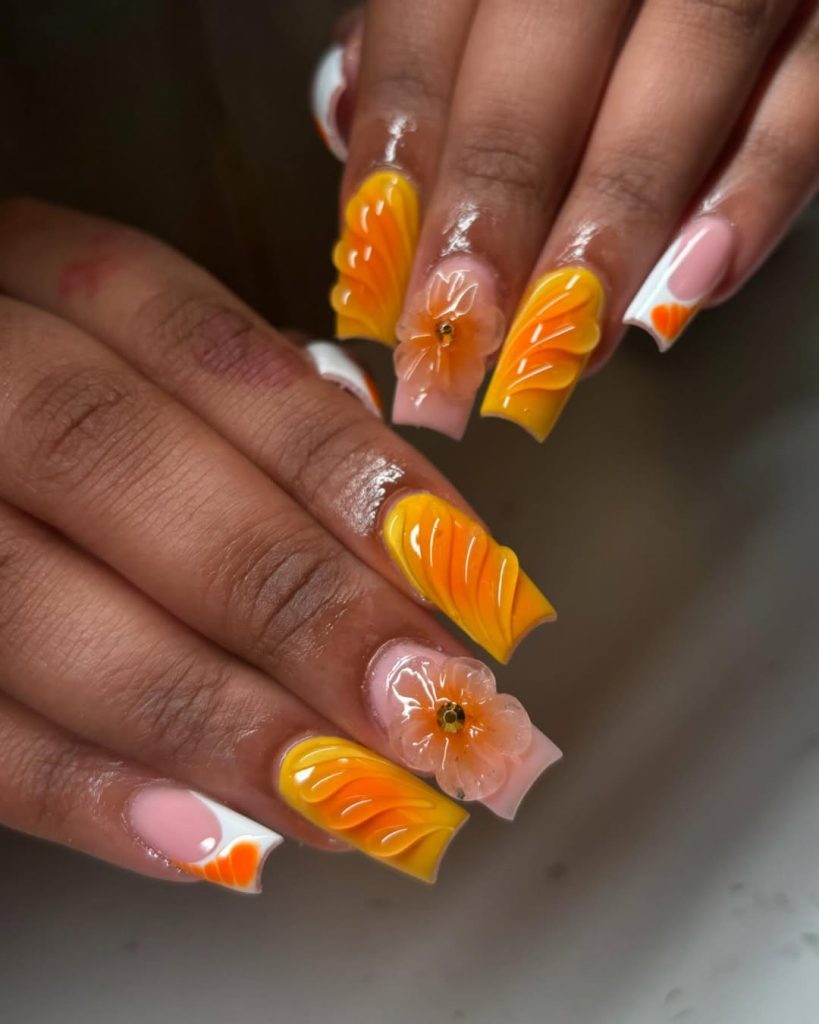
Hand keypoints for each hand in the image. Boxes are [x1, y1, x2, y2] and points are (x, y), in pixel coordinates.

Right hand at [0, 200, 560, 890]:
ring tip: (342, 794)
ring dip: (207, 714)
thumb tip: (411, 543)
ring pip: (30, 603)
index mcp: (46, 276)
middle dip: (289, 597)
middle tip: (420, 704)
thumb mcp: (135, 361)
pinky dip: (78, 789)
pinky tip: (204, 841)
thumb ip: (241, 426)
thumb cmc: (60, 401)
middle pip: (119, 466)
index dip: (342, 467)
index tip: (460, 571)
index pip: (215, 356)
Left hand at [313, 1, 818, 439]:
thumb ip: (432, 50)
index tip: (383, 295)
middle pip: (544, 53)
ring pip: (686, 66)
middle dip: (495, 215)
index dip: (401, 168)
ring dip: (613, 222)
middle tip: (461, 340)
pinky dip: (759, 190)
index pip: (428, 28)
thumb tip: (356, 147)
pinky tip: (694, 286)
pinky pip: (814, 92)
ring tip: (561, 345)